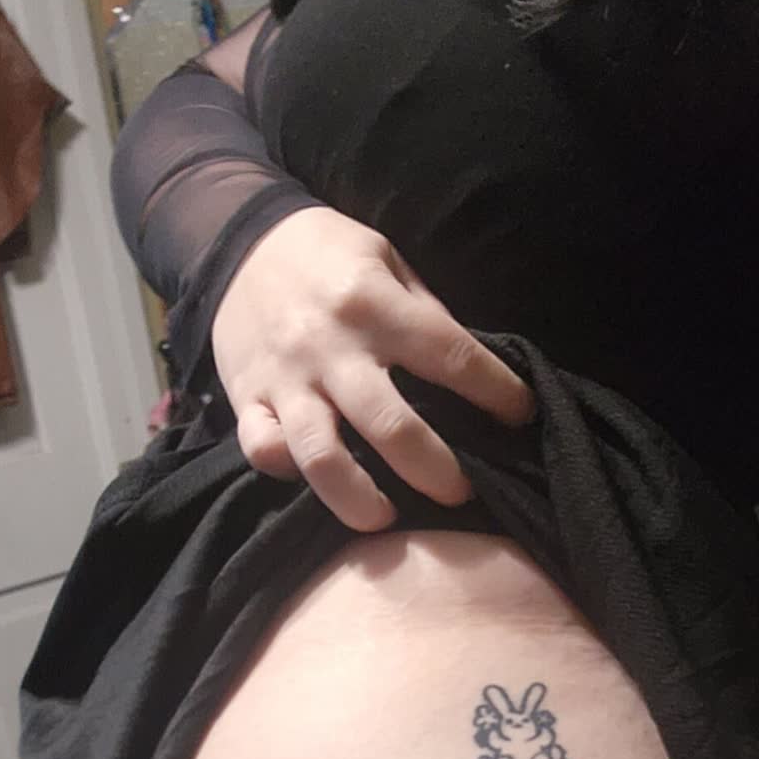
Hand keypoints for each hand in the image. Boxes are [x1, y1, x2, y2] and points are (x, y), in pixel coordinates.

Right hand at [210, 207, 534, 530]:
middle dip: (437, 471)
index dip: (495, 393)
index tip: (521, 417)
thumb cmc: (330, 254)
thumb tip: (470, 374)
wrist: (237, 240)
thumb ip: (425, 315)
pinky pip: (263, 449)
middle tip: (463, 492)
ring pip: (322, 456)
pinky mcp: (247, 398)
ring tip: (389, 518)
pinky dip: (290, 472)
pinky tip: (317, 481)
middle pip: (392, 427)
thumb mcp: (387, 260)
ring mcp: (286, 378)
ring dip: (360, 500)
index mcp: (374, 304)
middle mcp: (331, 347)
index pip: (450, 356)